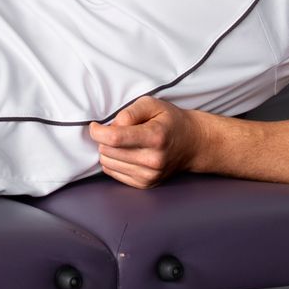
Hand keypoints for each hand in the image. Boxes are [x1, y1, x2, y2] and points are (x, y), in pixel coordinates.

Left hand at [87, 96, 201, 188]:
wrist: (192, 144)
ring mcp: (150, 175)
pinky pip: (113, 173)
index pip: (114, 138)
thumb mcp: (152, 104)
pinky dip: (114, 162)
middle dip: (104, 139)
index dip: (98, 131)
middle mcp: (153, 159)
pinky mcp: (145, 184)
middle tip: (116, 131)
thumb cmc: (169, 121)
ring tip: (123, 142)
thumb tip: (111, 126)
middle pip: (108, 151)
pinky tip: (126, 153)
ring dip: (108, 151)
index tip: (95, 126)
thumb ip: (130, 111)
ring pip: (107, 163)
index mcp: (155, 137)